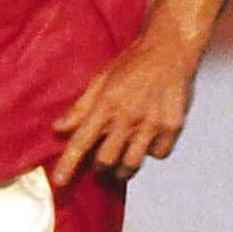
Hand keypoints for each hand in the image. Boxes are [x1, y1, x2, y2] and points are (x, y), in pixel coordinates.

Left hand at [50, 28, 201, 184]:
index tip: (59, 181)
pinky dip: (151, 152)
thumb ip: (81, 107)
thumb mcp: (101, 80)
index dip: (69, 164)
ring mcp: (152, 123)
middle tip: (101, 161)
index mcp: (106, 104)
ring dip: (123, 168)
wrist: (169, 49)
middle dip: (100, 167)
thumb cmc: (133, 63)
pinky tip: (148, 139)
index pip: (81, 141)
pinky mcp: (173, 127)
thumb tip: (59, 128)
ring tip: (121, 160)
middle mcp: (128, 116)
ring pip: (132, 164)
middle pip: (106, 160)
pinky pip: (158, 154)